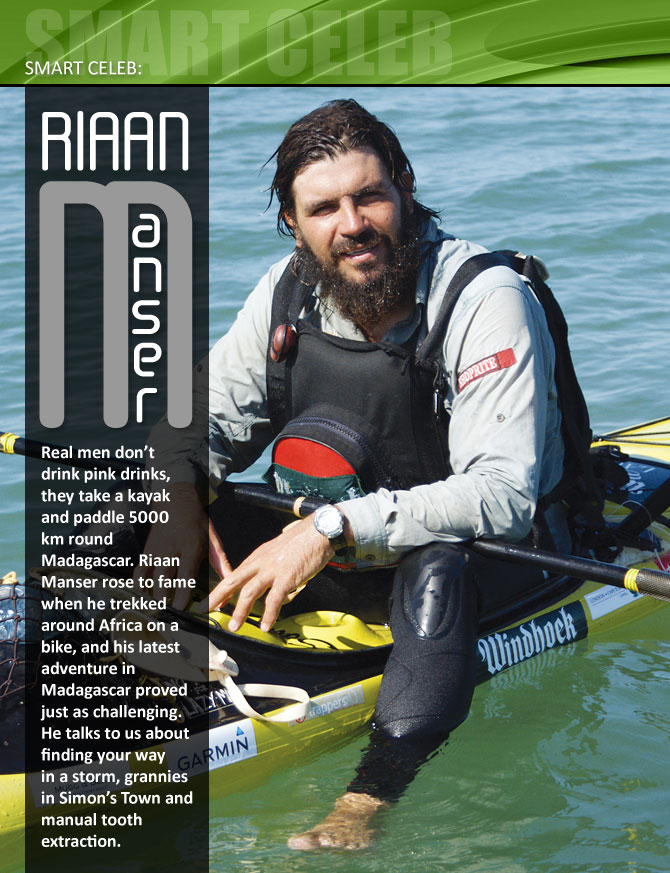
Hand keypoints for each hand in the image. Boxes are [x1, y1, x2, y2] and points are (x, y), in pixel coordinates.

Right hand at [134, 482, 217, 608]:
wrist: (176, 502)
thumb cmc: (197, 523)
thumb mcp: (212, 540)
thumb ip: (221, 564)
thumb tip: (232, 583)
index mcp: (190, 547)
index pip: (185, 573)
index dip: (182, 592)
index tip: (180, 607)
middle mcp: (171, 550)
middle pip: (164, 578)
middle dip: (164, 597)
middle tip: (167, 614)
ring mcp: (157, 551)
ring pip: (150, 576)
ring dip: (151, 594)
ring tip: (157, 609)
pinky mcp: (147, 551)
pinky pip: (139, 571)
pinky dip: (139, 585)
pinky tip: (144, 595)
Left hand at [202, 515, 334, 632]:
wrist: (318, 531)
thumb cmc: (302, 541)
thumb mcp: (278, 551)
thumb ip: (269, 566)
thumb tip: (267, 582)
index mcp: (258, 557)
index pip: (235, 575)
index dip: (222, 590)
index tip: (212, 601)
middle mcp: (261, 563)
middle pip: (233, 581)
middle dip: (217, 597)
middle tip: (206, 610)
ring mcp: (273, 570)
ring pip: (249, 592)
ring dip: (240, 611)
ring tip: (234, 626)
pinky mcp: (287, 577)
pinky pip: (274, 600)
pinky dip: (269, 615)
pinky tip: (266, 625)